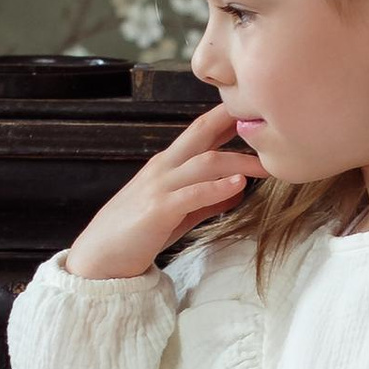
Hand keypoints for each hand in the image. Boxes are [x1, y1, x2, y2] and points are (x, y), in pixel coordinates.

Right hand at [64, 102, 260, 277]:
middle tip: (265, 112)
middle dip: (231, 118)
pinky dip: (218, 187)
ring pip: (204, 162)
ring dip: (239, 160)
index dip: (226, 117)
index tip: (256, 109)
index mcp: (168, 164)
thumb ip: (208, 199)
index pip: (200, 131)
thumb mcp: (179, 213)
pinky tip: (239, 184)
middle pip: (200, 131)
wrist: (101, 258)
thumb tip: (238, 189)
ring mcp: (160, 186)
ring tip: (268, 164)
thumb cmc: (138, 234)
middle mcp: (164, 168)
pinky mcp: (159, 210)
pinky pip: (193, 193)